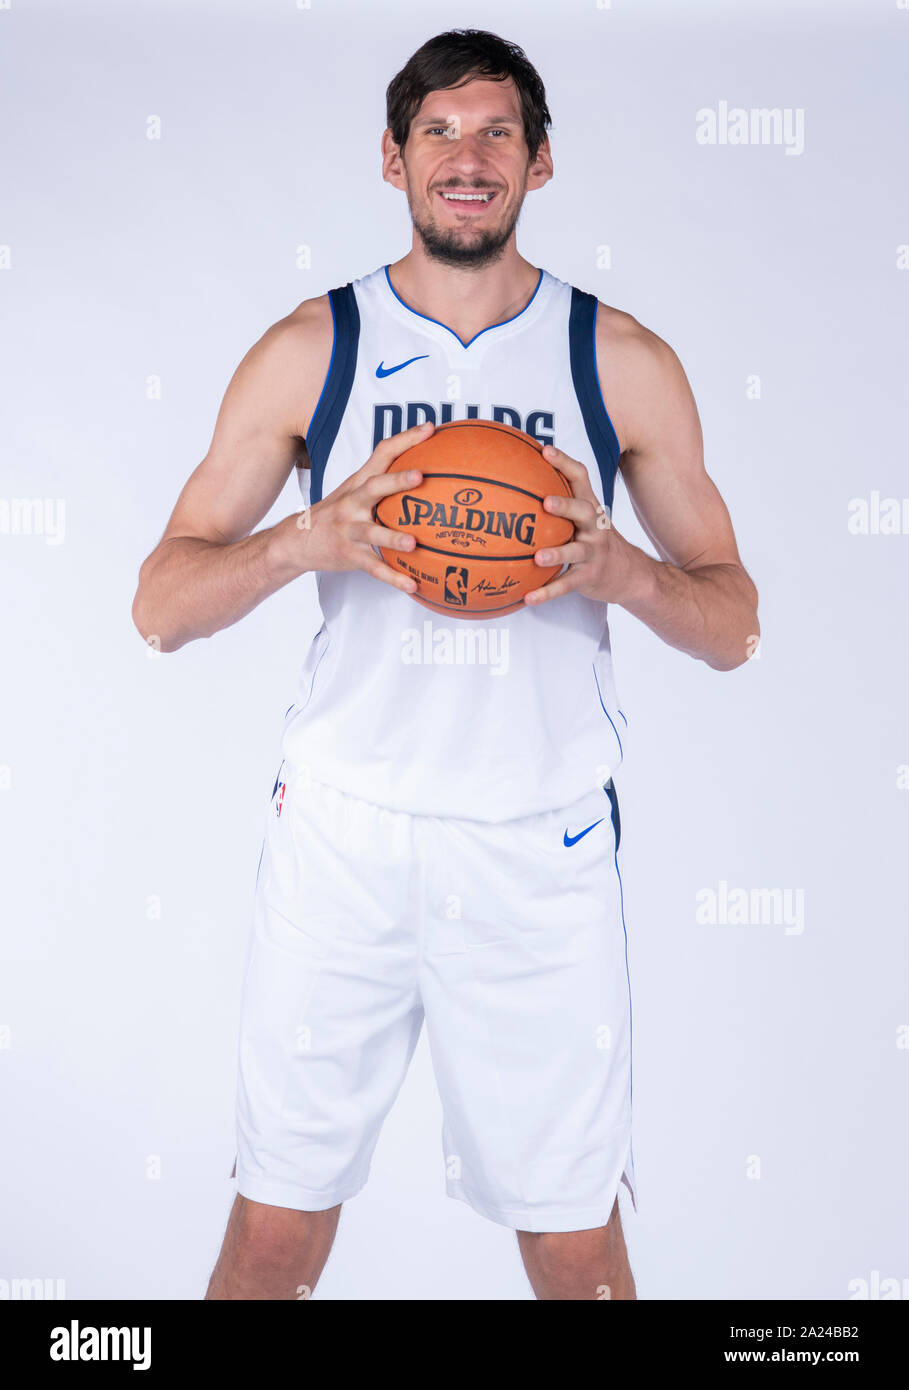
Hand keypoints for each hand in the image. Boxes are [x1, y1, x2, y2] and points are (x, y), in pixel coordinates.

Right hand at [281, 421, 434, 591]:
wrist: (295, 542)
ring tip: (414, 543)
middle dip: (397, 481)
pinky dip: (393, 577)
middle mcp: (352, 503)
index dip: (406, 440)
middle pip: (375, 487)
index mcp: (358, 484)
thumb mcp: (351, 492)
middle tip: (421, 476)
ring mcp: (349, 530)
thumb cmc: (334, 515)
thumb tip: (424, 471)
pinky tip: (413, 585)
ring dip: (393, 537)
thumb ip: (381, 481)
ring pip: (372, 532)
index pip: (382, 454)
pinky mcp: (349, 555)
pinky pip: (374, 568)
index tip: (430, 428)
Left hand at [524, 444, 640, 607]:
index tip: (544, 451)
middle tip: (546, 502)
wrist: (630, 574)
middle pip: (583, 511)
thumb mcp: (586, 517)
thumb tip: (519, 482)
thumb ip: (562, 501)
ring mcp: (593, 553)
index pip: (581, 478)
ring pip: (575, 552)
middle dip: (565, 505)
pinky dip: (547, 592)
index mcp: (590, 507)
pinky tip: (528, 598)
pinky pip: (566, 585)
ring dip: (557, 554)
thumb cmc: (596, 540)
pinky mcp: (589, 577)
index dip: (564, 463)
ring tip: (538, 557)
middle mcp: (595, 527)